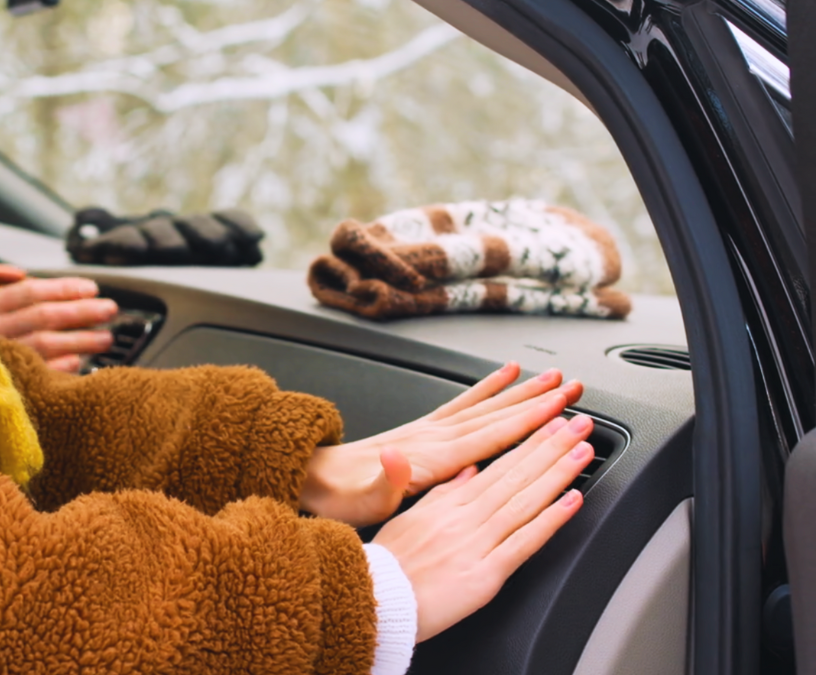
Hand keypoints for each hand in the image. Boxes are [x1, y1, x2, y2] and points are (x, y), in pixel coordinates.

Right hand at [0, 244, 118, 371]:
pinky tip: (78, 364)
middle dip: (80, 312)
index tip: (91, 287)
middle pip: (43, 318)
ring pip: (44, 347)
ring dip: (78, 341)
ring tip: (106, 338)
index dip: (61, 288)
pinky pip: (31, 375)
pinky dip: (56, 369)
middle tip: (111, 310)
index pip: (29, 293)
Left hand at [299, 363, 582, 526]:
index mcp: (430, 457)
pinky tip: (504, 376)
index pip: (490, 436)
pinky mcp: (421, 429)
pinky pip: (462, 405)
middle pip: (496, 415)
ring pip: (485, 406)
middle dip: (537, 402)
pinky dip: (486, 389)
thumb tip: (398, 460)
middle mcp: (432, 436)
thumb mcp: (362, 500)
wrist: (314, 478)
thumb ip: (385, 482)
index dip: (528, 422)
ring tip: (551, 377)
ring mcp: (427, 429)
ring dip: (520, 392)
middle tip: (573, 387)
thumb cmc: (341, 497)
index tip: (561, 409)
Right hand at [372, 413, 592, 641]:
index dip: (526, 442)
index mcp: (446, 504)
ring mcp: (475, 543)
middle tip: (578, 424)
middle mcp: (464, 518)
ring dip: (557, 473)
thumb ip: (442, 495)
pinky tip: (571, 502)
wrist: (377, 602)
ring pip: (523, 501)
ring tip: (581, 451)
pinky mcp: (484, 574)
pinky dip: (550, 520)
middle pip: (514, 476)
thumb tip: (467, 471)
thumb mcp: (408, 519)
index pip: (495, 466)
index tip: (548, 423)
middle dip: (550, 446)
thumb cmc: (388, 566)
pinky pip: (523, 543)